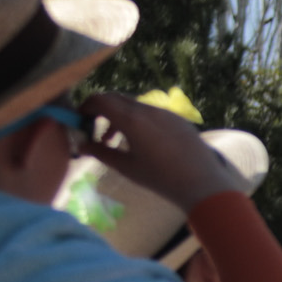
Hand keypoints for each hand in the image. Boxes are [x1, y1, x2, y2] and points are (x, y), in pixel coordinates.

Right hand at [79, 90, 250, 212]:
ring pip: (134, 105)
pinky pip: (150, 112)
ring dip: (119, 116)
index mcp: (132, 119)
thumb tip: (82, 145)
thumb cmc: (160, 178)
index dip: (86, 107)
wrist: (202, 183)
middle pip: (116, 98)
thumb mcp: (126, 167)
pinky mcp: (177, 118)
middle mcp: (148, 109)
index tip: (80, 120)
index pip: (101, 100)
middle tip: (93, 128)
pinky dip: (137, 120)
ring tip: (113, 141)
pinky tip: (139, 142)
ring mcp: (165, 112)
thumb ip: (101, 152)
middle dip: (101, 110)